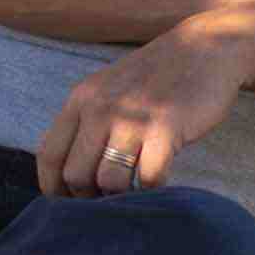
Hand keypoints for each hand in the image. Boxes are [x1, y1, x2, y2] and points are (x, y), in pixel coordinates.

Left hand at [37, 18, 254, 197]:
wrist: (205, 49)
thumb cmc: (154, 78)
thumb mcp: (106, 90)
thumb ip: (86, 122)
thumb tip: (69, 173)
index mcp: (80, 101)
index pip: (49, 155)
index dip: (53, 187)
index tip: (66, 204)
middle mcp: (99, 109)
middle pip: (75, 175)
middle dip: (88, 198)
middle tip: (107, 202)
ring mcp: (132, 119)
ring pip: (109, 181)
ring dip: (120, 197)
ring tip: (132, 194)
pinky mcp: (166, 129)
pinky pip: (149, 178)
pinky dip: (153, 190)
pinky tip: (159, 183)